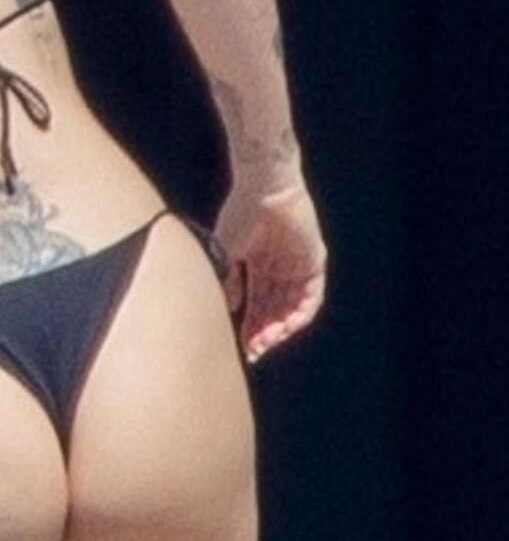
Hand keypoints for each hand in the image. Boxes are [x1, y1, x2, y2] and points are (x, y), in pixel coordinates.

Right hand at [213, 180, 326, 364]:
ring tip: (266, 343)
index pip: (256, 303)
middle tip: (253, 351)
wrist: (263, 188)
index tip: (241, 346)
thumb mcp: (226, 252)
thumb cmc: (240, 213)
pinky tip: (286, 329)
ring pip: (291, 307)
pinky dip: (300, 315)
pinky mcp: (314, 261)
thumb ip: (227, 281)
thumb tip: (228, 309)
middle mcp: (279, 267)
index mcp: (257, 263)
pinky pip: (311, 297)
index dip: (249, 326)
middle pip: (273, 309)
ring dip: (279, 327)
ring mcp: (298, 265)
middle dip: (263, 332)